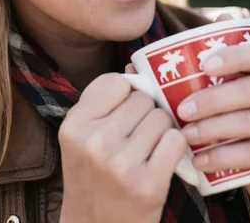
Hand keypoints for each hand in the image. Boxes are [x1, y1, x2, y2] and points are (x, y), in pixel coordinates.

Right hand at [58, 72, 187, 222]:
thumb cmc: (92, 177)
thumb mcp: (84, 137)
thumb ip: (105, 100)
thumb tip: (134, 64)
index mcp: (74, 125)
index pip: (115, 82)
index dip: (126, 93)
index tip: (124, 110)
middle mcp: (94, 142)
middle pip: (142, 98)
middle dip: (146, 112)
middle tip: (138, 134)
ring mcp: (121, 164)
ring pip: (162, 117)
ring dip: (162, 129)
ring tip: (149, 147)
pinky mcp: (148, 184)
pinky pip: (175, 140)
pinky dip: (174, 147)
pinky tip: (162, 159)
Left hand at [177, 16, 249, 222]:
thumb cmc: (234, 128)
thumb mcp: (218, 100)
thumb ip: (188, 78)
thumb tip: (134, 64)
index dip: (234, 55)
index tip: (203, 64)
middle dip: (214, 98)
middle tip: (182, 110)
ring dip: (215, 127)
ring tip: (185, 136)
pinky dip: (226, 155)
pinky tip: (200, 160)